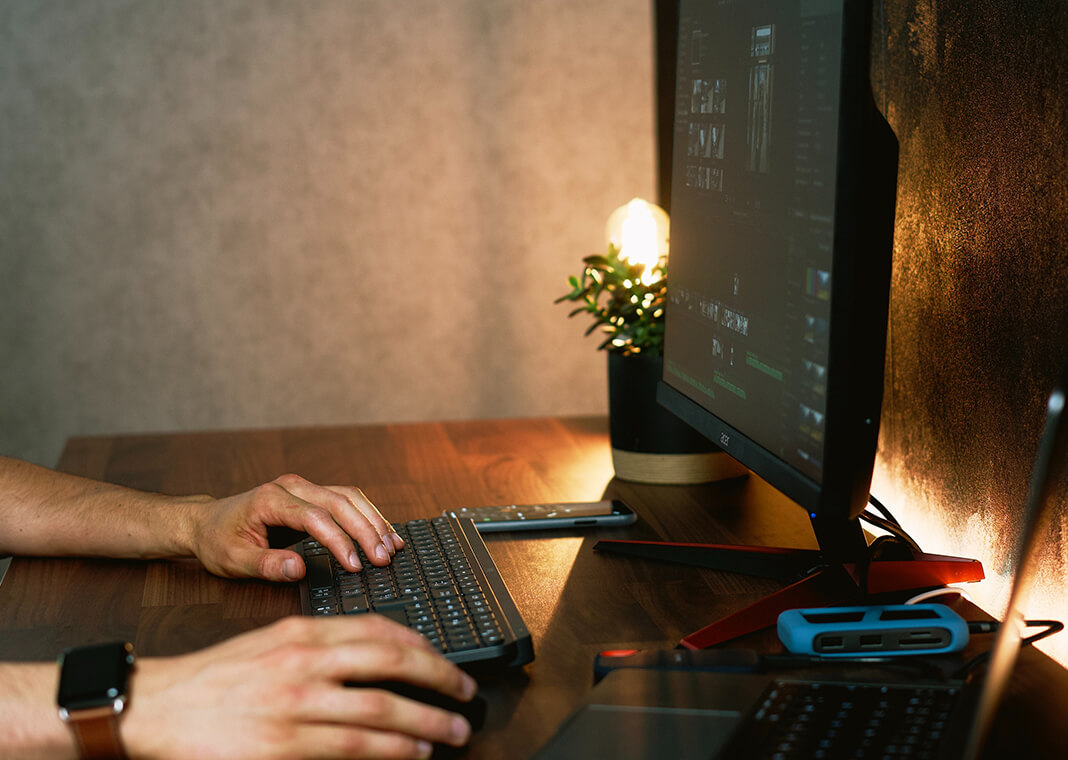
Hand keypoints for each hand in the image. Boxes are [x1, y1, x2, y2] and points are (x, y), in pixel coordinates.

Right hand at [124, 615, 477, 759]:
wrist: (159, 707)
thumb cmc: (217, 677)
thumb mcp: (273, 641)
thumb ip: (324, 643)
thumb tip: (379, 653)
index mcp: (303, 631)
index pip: (379, 628)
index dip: (423, 644)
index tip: (445, 658)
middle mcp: (304, 662)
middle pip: (391, 663)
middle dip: (439, 677)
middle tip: (465, 691)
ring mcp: (295, 705)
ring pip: (380, 710)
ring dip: (426, 721)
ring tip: (452, 730)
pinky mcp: (283, 746)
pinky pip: (352, 748)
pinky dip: (390, 750)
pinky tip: (412, 752)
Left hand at [189, 474, 405, 581]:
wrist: (206, 522)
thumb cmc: (218, 541)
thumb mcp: (232, 560)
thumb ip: (265, 565)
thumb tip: (298, 570)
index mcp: (270, 499)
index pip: (315, 517)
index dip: (339, 541)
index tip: (356, 565)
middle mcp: (291, 486)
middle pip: (339, 502)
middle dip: (366, 530)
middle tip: (384, 558)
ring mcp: (303, 488)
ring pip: (349, 497)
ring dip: (373, 521)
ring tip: (392, 547)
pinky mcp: (312, 495)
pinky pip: (346, 500)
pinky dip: (368, 516)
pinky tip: (383, 533)